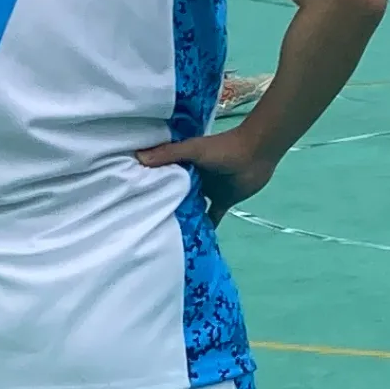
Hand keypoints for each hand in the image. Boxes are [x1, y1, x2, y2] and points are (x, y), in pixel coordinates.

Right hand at [136, 131, 278, 220]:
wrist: (257, 153)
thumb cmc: (223, 148)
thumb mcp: (193, 149)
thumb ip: (169, 154)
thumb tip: (138, 157)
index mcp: (184, 164)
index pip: (163, 176)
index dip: (150, 186)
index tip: (132, 199)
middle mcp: (194, 178)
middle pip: (176, 194)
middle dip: (164, 205)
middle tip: (143, 223)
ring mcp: (208, 191)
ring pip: (191, 207)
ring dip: (183, 217)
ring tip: (162, 233)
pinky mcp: (223, 201)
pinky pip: (211, 217)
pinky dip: (205, 227)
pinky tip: (193, 240)